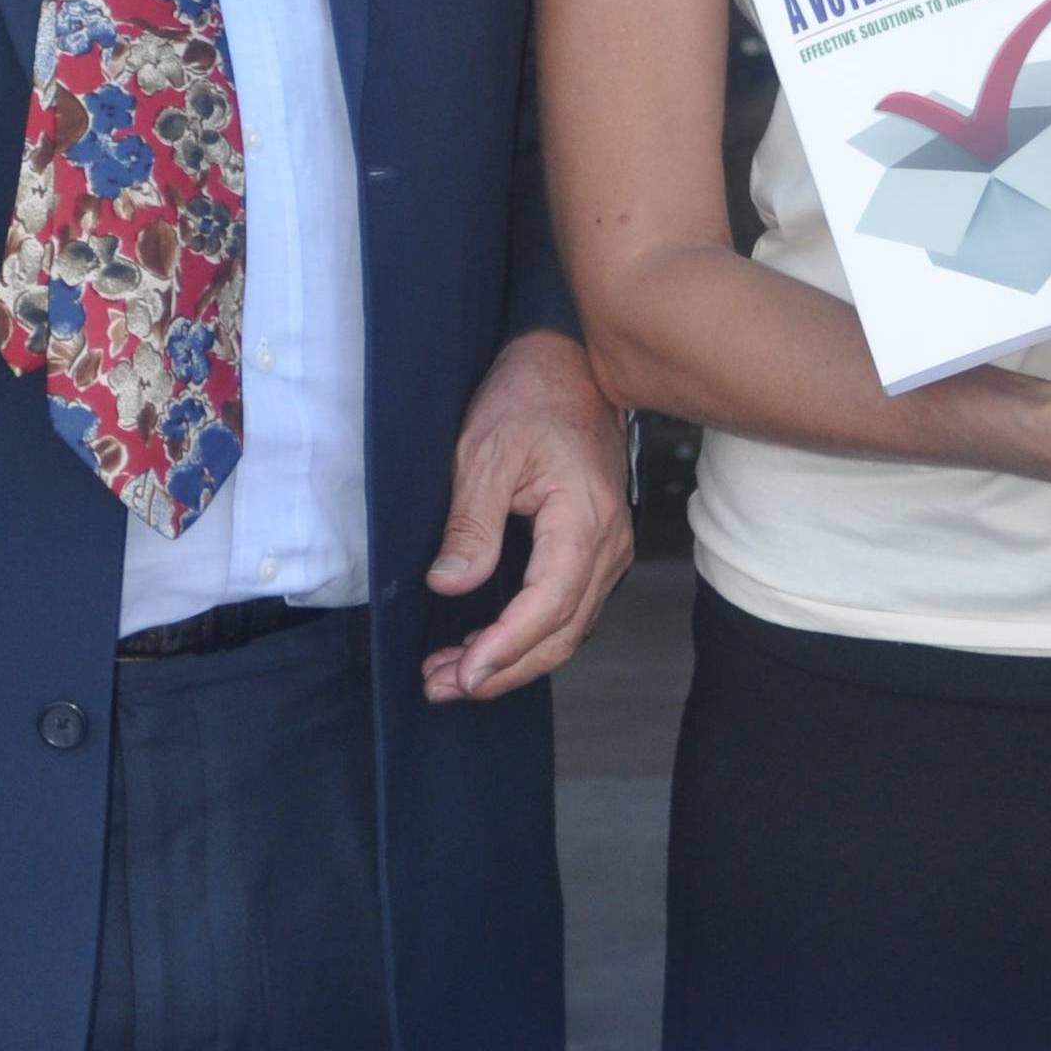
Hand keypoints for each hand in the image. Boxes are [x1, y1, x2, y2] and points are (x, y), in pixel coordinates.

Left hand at [422, 329, 632, 702]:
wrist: (566, 364)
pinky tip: (487, 644)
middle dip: (502, 670)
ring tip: (451, 674)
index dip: (506, 647)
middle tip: (443, 686)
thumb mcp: (484, 451)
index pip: (549, 604)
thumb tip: (450, 586)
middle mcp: (608, 543)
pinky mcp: (595, 549)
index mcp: (584, 518)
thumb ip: (471, 523)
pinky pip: (569, 609)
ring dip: (513, 660)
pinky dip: (529, 636)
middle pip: (562, 633)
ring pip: (568, 629)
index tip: (463, 673)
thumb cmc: (529, 398)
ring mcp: (607, 549)